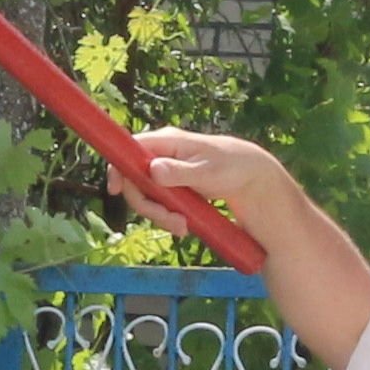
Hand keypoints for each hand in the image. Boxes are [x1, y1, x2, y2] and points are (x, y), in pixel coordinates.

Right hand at [119, 129, 292, 236]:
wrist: (252, 178)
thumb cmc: (233, 168)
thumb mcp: (208, 173)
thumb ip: (180, 172)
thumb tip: (153, 170)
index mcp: (167, 141)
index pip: (129, 149)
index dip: (118, 168)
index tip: (116, 191)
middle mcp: (161, 154)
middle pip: (134, 179)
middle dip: (148, 205)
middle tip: (171, 222)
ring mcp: (165, 170)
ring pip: (146, 195)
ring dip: (160, 215)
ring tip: (183, 228)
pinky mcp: (172, 185)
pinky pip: (158, 202)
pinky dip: (168, 216)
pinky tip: (184, 225)